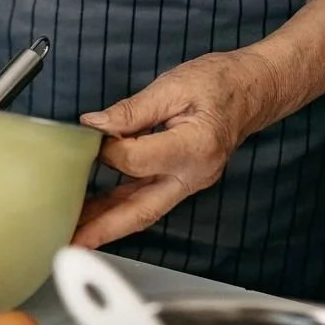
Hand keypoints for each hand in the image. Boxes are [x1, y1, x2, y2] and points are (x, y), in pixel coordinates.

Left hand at [71, 54, 275, 249]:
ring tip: (73, 232)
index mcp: (195, 147)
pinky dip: (120, 209)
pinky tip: (96, 211)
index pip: (136, 161)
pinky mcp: (183, 181)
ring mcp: (190, 182)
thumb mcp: (174, 85)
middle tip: (71, 241)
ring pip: (143, 211)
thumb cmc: (221, 83)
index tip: (88, 136)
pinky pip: (148, 201)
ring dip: (107, 224)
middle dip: (103, 228)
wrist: (253, 90)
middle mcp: (194, 174)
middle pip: (141, 210)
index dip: (106, 150)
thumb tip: (95, 125)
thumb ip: (131, 110)